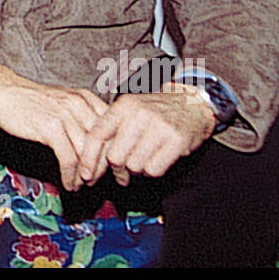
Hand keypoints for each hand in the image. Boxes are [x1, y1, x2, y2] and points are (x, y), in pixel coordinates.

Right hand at [0, 59, 109, 190]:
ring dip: (87, 176)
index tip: (108, 168)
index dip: (112, 151)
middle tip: (96, 181)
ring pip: (87, 153)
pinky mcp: (50, 127)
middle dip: (102, 167)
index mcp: (85, 97)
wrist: (1, 90)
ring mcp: (65, 115)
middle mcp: (79, 104)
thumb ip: (80, 116)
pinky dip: (70, 176)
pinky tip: (68, 184)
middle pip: (103, 143)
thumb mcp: (62, 101)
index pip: (111, 128)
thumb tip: (95, 143)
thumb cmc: (29, 99)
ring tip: (82, 186)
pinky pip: (68, 158)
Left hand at [78, 86, 215, 187]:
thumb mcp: (131, 111)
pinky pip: (153, 170)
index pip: (98, 134)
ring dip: (136, 171)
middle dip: (117, 171)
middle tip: (122, 175)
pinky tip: (156, 161)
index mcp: (124, 106)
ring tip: (143, 161)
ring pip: (133, 166)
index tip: (85, 175)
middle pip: (115, 157)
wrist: (192, 104)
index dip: (89, 158)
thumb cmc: (156, 112)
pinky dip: (152, 172)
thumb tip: (90, 163)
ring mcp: (159, 126)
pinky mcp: (176, 140)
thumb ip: (112, 131)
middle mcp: (140, 114)